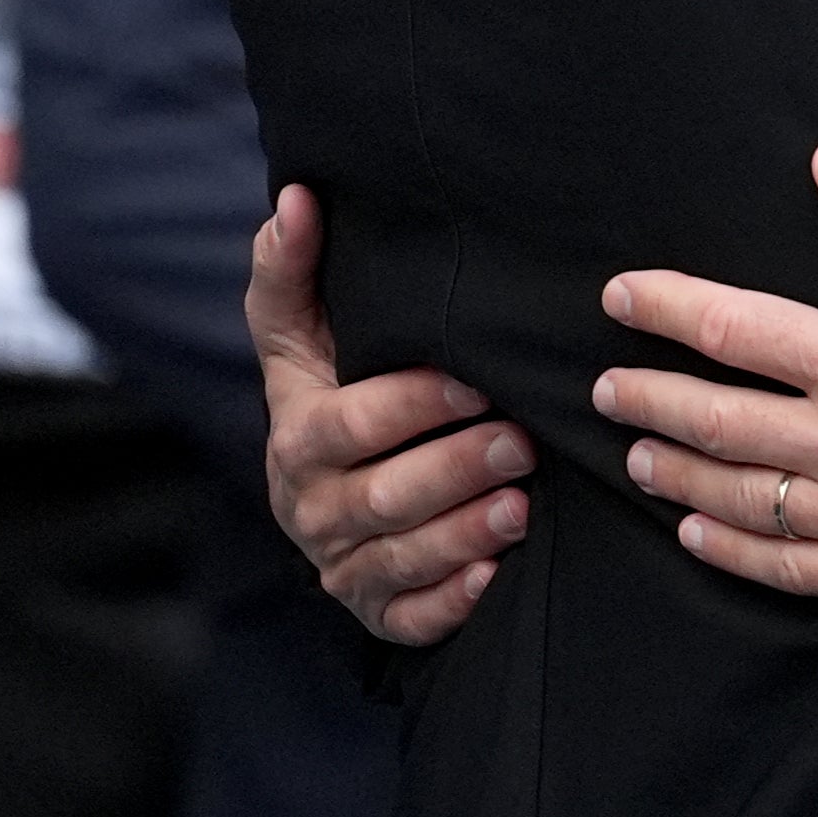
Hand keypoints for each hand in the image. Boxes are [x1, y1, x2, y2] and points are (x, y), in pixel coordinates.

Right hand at [249, 185, 533, 645]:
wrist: (336, 481)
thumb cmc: (334, 384)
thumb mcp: (304, 329)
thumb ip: (292, 267)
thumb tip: (297, 198)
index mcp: (296, 435)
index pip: (345, 425)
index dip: (411, 405)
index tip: (475, 379)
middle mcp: (311, 507)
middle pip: (383, 496)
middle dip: (455, 469)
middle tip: (523, 442)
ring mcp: (344, 565)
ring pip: (404, 559)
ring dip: (466, 533)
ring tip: (525, 503)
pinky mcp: (379, 612)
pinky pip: (413, 618)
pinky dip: (455, 597)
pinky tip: (497, 572)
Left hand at [594, 140, 817, 610]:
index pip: (738, 330)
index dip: (668, 309)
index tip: (621, 296)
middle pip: (719, 418)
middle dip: (651, 393)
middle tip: (605, 380)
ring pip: (740, 497)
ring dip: (676, 468)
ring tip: (635, 447)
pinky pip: (788, 569)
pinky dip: (730, 550)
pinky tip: (698, 532)